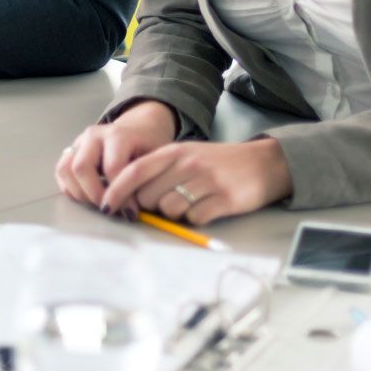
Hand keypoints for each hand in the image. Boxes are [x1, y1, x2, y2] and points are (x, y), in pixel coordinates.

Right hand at [56, 100, 176, 208]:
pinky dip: (70, 188)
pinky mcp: (71, 150)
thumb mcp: (157, 159)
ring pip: (65, 169)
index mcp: (118, 134)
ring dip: (79, 192)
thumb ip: (146, 180)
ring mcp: (79, 141)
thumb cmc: (149, 146)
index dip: (120, 194)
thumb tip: (131, 211)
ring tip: (98, 203)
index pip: (111, 168)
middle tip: (109, 209)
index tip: (130, 212)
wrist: (139, 128)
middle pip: (81, 167)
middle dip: (94, 194)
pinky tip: (88, 196)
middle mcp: (93, 135)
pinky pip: (61, 172)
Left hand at [98, 138, 292, 225]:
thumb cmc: (217, 162)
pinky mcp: (224, 200)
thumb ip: (160, 170)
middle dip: (150, 206)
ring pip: (169, 210)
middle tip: (166, 202)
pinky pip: (194, 219)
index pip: (135, 171)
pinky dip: (195, 219)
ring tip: (191, 203)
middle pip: (148, 196)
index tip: (106, 206)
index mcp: (174, 152)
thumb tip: (130, 196)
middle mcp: (188, 164)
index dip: (116, 190)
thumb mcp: (187, 156)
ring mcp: (206, 182)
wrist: (263, 163)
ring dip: (174, 214)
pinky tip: (207, 208)